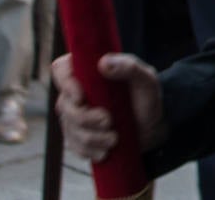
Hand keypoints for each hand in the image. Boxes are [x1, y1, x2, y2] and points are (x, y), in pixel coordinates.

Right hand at [52, 52, 166, 160]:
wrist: (153, 126)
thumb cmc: (147, 97)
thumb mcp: (146, 80)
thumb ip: (129, 67)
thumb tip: (103, 62)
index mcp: (89, 72)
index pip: (61, 69)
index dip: (66, 83)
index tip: (82, 97)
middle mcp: (76, 93)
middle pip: (65, 105)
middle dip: (86, 118)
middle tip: (108, 121)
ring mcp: (74, 115)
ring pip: (70, 129)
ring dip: (93, 137)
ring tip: (114, 138)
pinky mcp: (77, 137)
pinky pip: (75, 146)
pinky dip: (91, 151)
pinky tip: (106, 151)